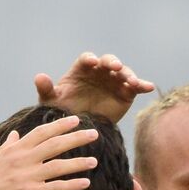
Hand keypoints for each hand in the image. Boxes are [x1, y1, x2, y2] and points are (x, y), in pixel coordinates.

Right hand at [0, 115, 97, 189]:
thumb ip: (7, 147)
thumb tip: (15, 134)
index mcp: (14, 151)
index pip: (41, 132)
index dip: (60, 125)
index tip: (75, 120)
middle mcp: (22, 160)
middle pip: (55, 144)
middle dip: (76, 137)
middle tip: (94, 133)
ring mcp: (27, 176)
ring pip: (59, 165)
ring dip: (79, 162)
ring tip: (95, 160)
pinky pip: (56, 188)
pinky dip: (72, 185)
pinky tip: (85, 182)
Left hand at [35, 52, 154, 122]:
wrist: (79, 129)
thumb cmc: (63, 111)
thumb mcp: (52, 102)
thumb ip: (46, 89)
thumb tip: (39, 77)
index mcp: (82, 69)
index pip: (87, 60)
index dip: (89, 60)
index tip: (91, 62)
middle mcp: (100, 72)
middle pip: (108, 62)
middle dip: (112, 62)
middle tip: (114, 67)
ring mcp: (114, 81)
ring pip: (123, 73)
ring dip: (128, 74)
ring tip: (131, 81)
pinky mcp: (126, 93)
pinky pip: (135, 87)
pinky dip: (142, 85)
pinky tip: (149, 87)